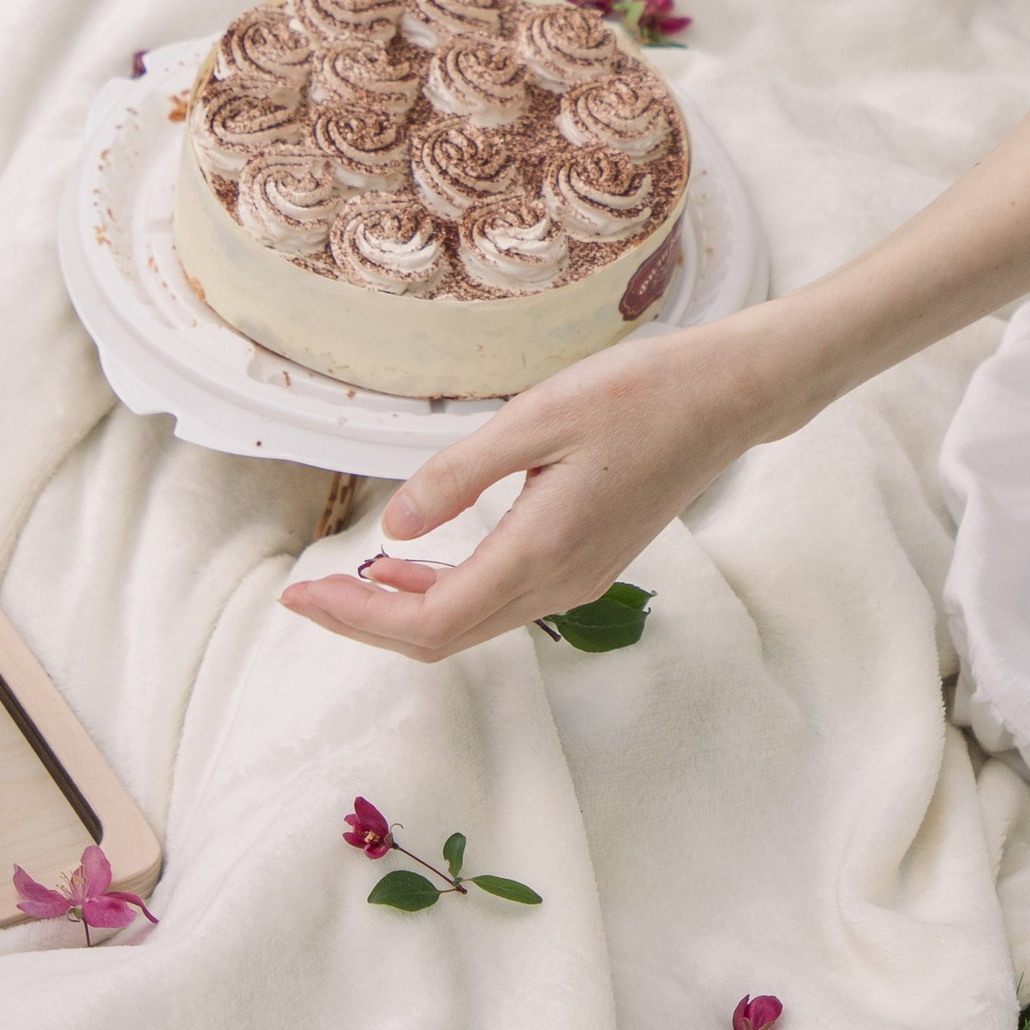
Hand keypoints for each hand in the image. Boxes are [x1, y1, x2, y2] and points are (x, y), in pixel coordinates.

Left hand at [278, 311, 784, 660]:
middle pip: (446, 636)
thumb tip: (392, 531)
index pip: (432, 620)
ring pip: (475, 622)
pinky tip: (418, 565)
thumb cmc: (641, 394)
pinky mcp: (588, 560)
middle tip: (304, 597)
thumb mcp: (539, 417)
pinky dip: (448, 593)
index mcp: (543, 551)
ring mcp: (579, 577)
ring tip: (348, 584)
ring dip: (406, 612)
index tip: (301, 596)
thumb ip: (460, 473)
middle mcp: (561, 582)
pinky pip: (501, 599)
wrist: (728, 398)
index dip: (359, 619)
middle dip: (368, 623)